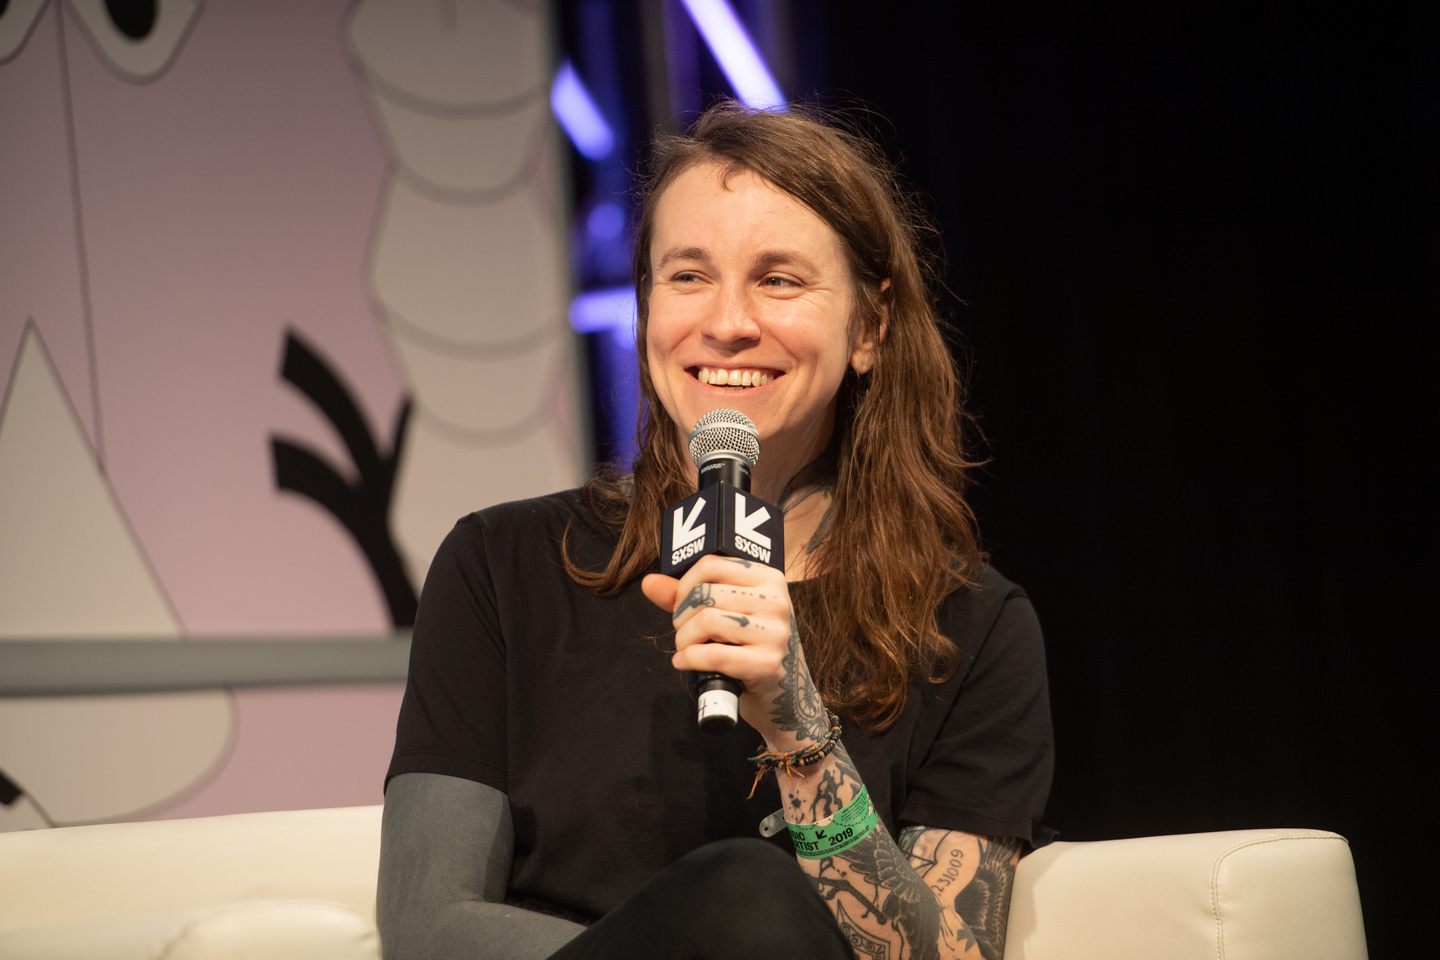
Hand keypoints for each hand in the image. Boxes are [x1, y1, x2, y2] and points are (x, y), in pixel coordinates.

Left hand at [641, 556, 830, 749]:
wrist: (784, 695)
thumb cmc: (750, 648)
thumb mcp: (724, 613)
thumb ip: (686, 595)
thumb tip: (649, 582)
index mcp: (769, 579)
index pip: (711, 564)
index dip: (684, 586)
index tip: (682, 605)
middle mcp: (776, 601)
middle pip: (705, 594)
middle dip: (681, 617)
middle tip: (684, 632)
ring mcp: (776, 633)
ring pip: (706, 621)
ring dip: (683, 640)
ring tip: (686, 649)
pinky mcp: (768, 664)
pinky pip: (713, 655)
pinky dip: (690, 659)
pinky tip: (686, 662)